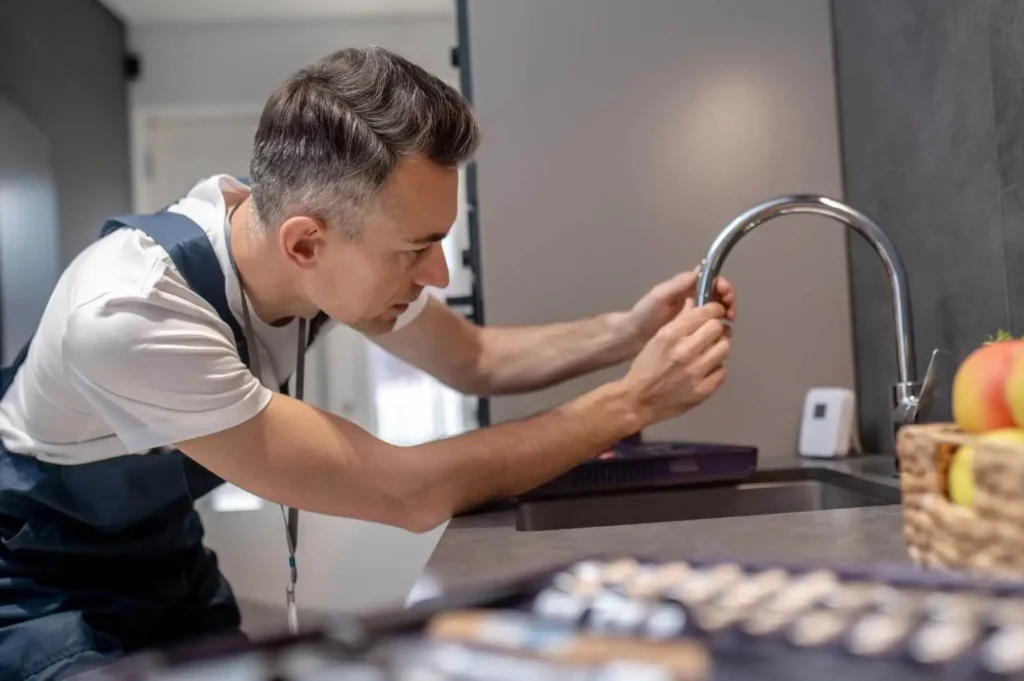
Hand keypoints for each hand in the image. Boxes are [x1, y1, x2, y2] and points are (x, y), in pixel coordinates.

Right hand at [619, 299, 729, 425]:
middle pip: (718, 328)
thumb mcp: (658, 338)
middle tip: (712, 334)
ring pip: (724, 348)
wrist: (637, 401)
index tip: (715, 312)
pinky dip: (715, 369)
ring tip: (709, 352)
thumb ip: (679, 322)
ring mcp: (696, 372)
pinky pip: (722, 371)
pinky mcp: (703, 391)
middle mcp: (685, 351)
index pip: (705, 313)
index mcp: (671, 335)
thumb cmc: (646, 366)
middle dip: (717, 328)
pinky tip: (705, 370)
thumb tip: (697, 304)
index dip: (714, 310)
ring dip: (719, 348)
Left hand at [624, 268, 735, 347]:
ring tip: (728, 324)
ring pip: (718, 310)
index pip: (711, 280)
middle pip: (718, 294)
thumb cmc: (644, 314)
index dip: (722, 285)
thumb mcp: (659, 296)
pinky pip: (711, 326)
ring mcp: (694, 315)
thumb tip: (700, 270)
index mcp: (686, 287)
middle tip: (730, 313)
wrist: (634, 337)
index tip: (726, 295)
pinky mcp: (693, 330)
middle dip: (728, 300)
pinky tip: (721, 335)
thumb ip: (678, 284)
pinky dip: (720, 328)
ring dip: (727, 314)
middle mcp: (693, 298)